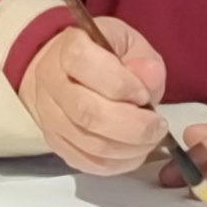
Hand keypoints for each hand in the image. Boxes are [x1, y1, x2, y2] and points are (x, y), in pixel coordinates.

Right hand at [17, 22, 169, 176]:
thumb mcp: (128, 43)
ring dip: (130, 148)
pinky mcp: (55, 143)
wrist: (64, 70)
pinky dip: (118, 163)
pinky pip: (87, 162)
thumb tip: (149, 79)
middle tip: (158, 126)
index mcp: (67, 48)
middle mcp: (51, 83)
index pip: (84, 63)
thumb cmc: (101, 54)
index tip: (144, 94)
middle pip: (88, 113)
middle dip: (134, 126)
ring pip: (90, 143)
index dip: (120, 84)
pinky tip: (135, 152)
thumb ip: (142, 59)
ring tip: (151, 139)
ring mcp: (49, 117)